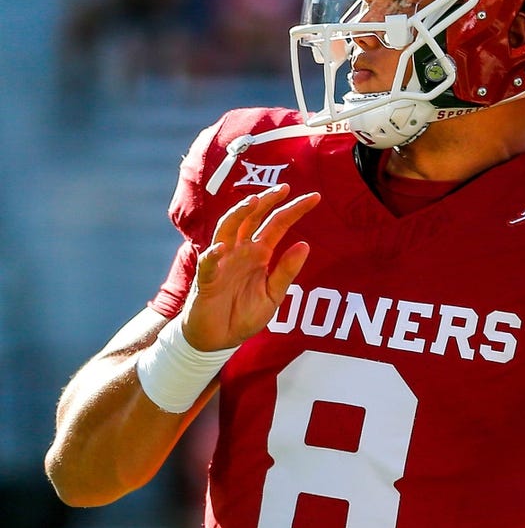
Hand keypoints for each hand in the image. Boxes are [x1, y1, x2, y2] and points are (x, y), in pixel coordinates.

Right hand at [181, 185, 320, 350]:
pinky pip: (208, 264)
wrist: (219, 340)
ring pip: (227, 229)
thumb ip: (286, 271)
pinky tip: (222, 248)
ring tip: (253, 201)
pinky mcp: (206, 280)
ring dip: (239, 214)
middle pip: (252, 217)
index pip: (278, 224)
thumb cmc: (243, 315)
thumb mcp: (273, 295)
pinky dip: (214, 255)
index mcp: (259, 253)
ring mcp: (222, 262)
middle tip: (284, 187)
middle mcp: (241, 251)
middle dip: (267, 200)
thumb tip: (305, 245)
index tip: (315, 197)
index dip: (294, 209)